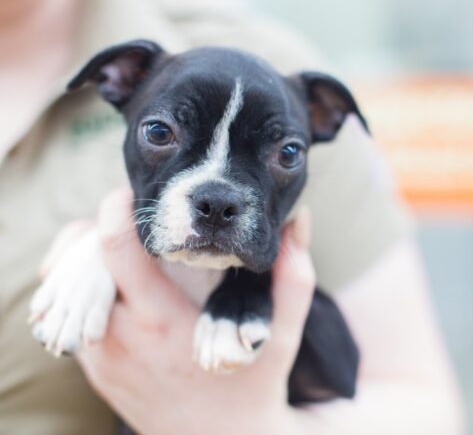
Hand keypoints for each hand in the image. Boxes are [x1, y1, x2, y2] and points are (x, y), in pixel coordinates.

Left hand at [45, 187, 316, 434]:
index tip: (139, 192)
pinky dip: (91, 287)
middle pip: (78, 258)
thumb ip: (292, 276)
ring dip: (92, 255)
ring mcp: (101, 358)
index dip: (120, 206)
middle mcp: (121, 338)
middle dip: (101, 225)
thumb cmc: (252, 386)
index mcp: (163, 321)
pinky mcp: (94, 370)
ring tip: (130, 245)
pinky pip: (74, 313)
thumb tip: (300, 219)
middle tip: (136, 216)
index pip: (115, 247)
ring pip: (68, 285)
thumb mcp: (280, 334)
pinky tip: (124, 282)